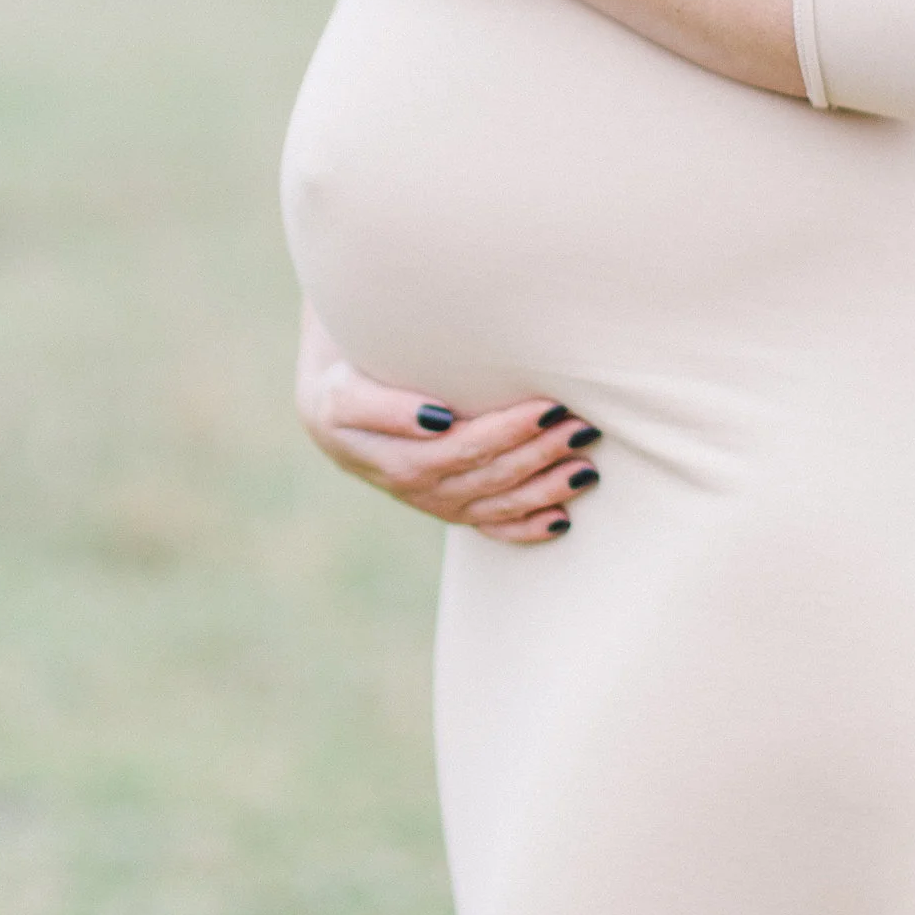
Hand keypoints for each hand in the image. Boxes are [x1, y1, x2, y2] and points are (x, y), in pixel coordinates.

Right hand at [296, 306, 600, 546]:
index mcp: (392, 461)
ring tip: (586, 470)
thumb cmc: (343, 386)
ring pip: (496, 504)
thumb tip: (438, 422)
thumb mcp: (345, 393)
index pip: (462, 449)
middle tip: (581, 428)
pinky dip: (525, 528)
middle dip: (539, 454)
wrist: (328, 409)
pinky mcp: (448, 508)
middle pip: (487, 476)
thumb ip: (385, 408)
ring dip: (544, 489)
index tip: (548, 407)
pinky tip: (561, 521)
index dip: (508, 433)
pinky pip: (489, 527)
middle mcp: (415, 490)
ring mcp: (434, 503)